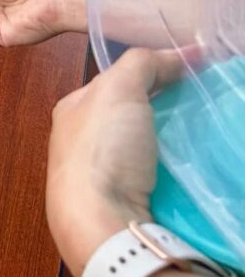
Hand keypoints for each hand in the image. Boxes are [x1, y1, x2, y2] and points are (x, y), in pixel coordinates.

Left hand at [47, 48, 186, 276]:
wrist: (101, 221)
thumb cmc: (101, 152)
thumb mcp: (117, 89)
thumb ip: (141, 63)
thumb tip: (178, 54)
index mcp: (72, 110)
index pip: (116, 82)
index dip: (150, 74)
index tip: (186, 74)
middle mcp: (83, 141)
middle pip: (134, 116)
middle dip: (165, 111)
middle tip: (201, 106)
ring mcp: (103, 174)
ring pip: (147, 149)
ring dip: (173, 143)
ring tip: (203, 137)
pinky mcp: (125, 201)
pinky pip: (158, 178)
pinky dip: (177, 171)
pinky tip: (195, 169)